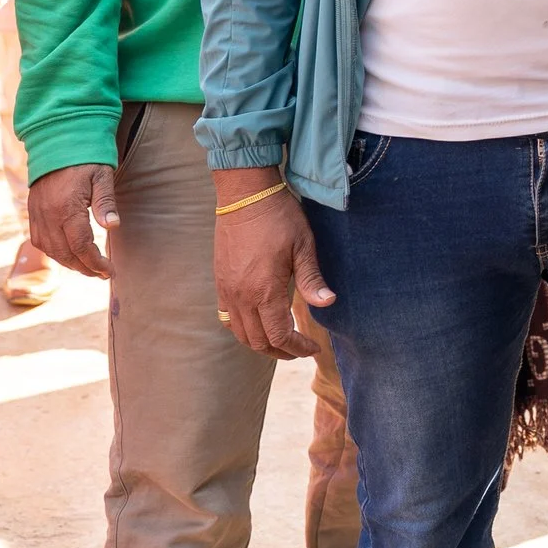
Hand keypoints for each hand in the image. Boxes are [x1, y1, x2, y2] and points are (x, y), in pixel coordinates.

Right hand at [26, 163, 118, 278]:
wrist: (56, 140)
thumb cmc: (85, 157)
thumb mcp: (102, 175)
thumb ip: (106, 202)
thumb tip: (112, 226)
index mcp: (66, 207)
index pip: (81, 246)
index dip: (95, 262)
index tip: (110, 270)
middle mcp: (48, 215)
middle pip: (64, 253)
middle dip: (84, 268)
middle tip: (102, 273)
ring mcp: (37, 214)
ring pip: (50, 250)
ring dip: (69, 263)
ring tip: (88, 267)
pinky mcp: (32, 211)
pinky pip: (39, 240)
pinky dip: (54, 252)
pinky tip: (68, 253)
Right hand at [212, 171, 332, 359]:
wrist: (245, 195)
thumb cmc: (279, 218)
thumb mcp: (304, 246)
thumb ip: (312, 279)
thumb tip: (328, 303)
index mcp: (264, 291)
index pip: (280, 335)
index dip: (298, 348)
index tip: (314, 348)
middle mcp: (241, 296)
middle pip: (258, 341)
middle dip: (281, 352)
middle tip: (301, 349)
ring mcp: (227, 290)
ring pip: (240, 333)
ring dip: (261, 344)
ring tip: (282, 342)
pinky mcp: (220, 282)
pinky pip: (226, 318)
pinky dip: (243, 329)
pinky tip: (258, 323)